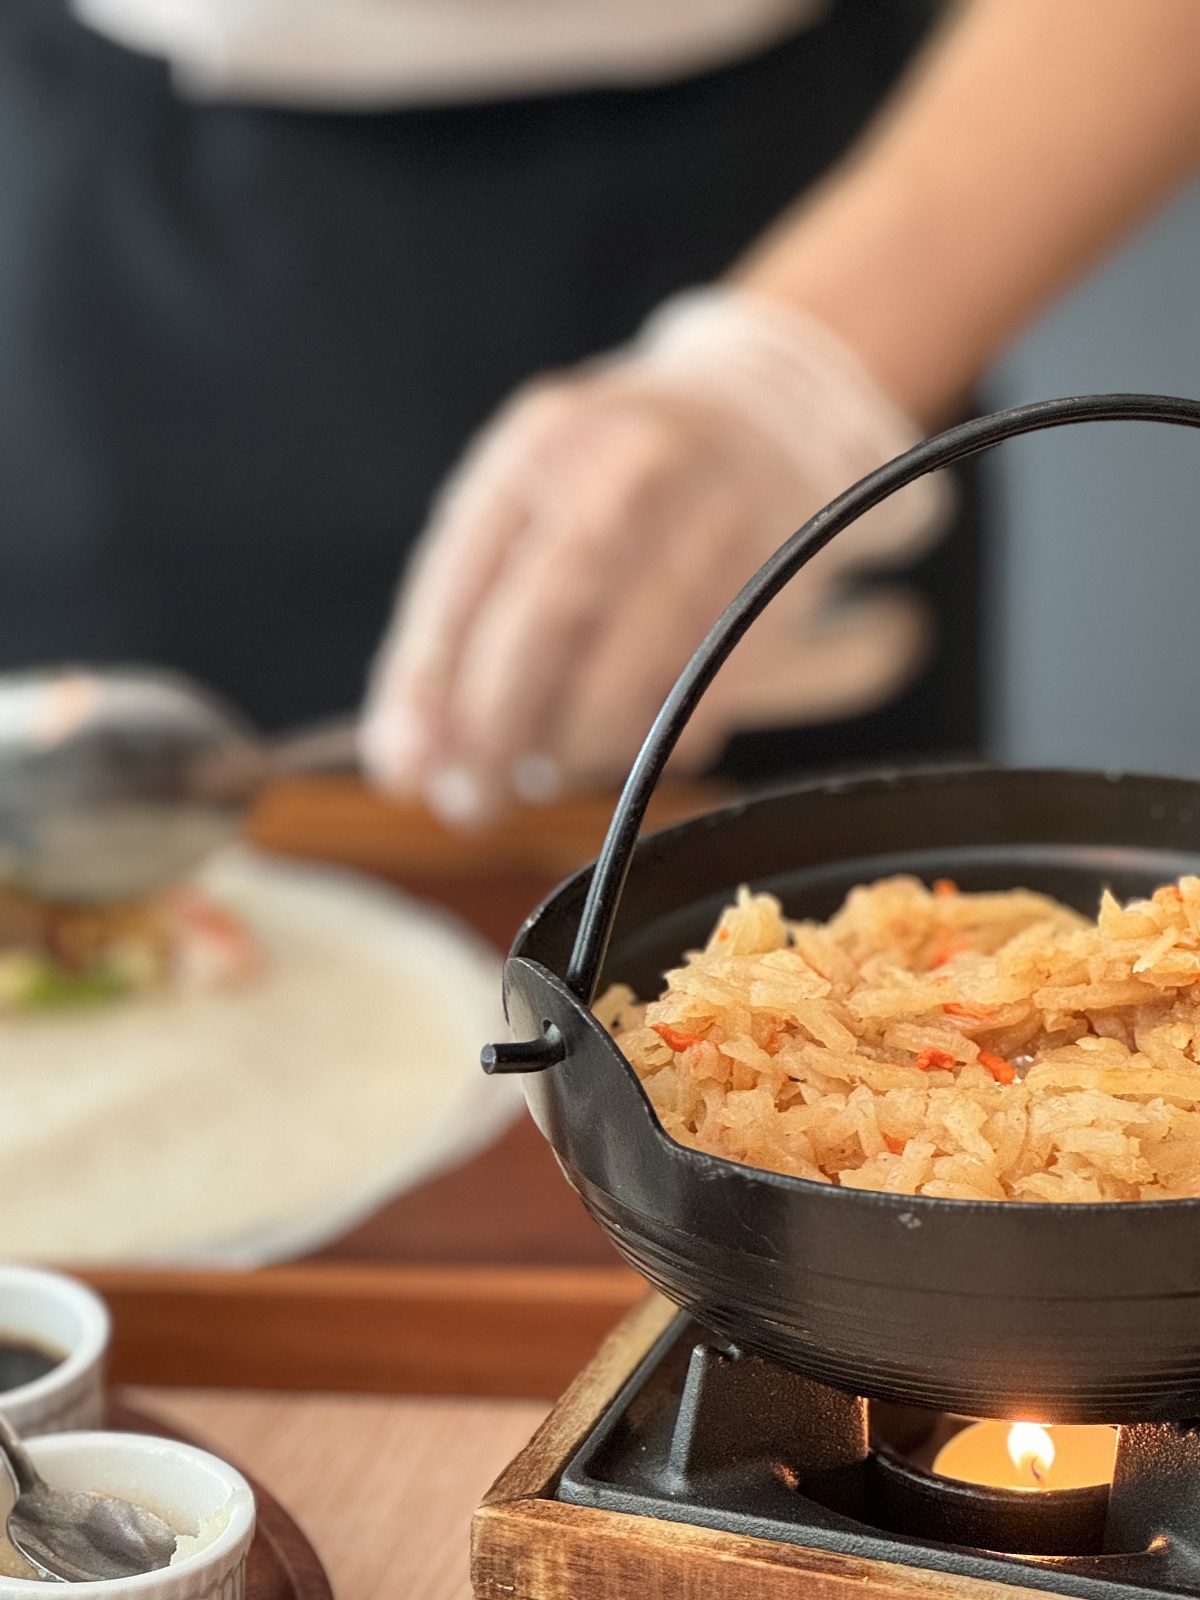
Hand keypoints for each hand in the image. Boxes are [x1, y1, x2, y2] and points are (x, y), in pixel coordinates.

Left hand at [361, 289, 948, 824]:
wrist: (766, 417)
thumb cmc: (613, 483)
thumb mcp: (525, 504)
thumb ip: (460, 619)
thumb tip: (407, 761)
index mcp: (540, 443)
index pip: (464, 578)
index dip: (426, 686)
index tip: (408, 769)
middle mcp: (626, 469)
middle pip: (547, 620)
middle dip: (496, 731)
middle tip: (472, 801)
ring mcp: (709, 523)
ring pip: (629, 672)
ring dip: (574, 748)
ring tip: (550, 764)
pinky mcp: (770, 585)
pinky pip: (700, 696)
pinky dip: (654, 739)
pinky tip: (629, 740)